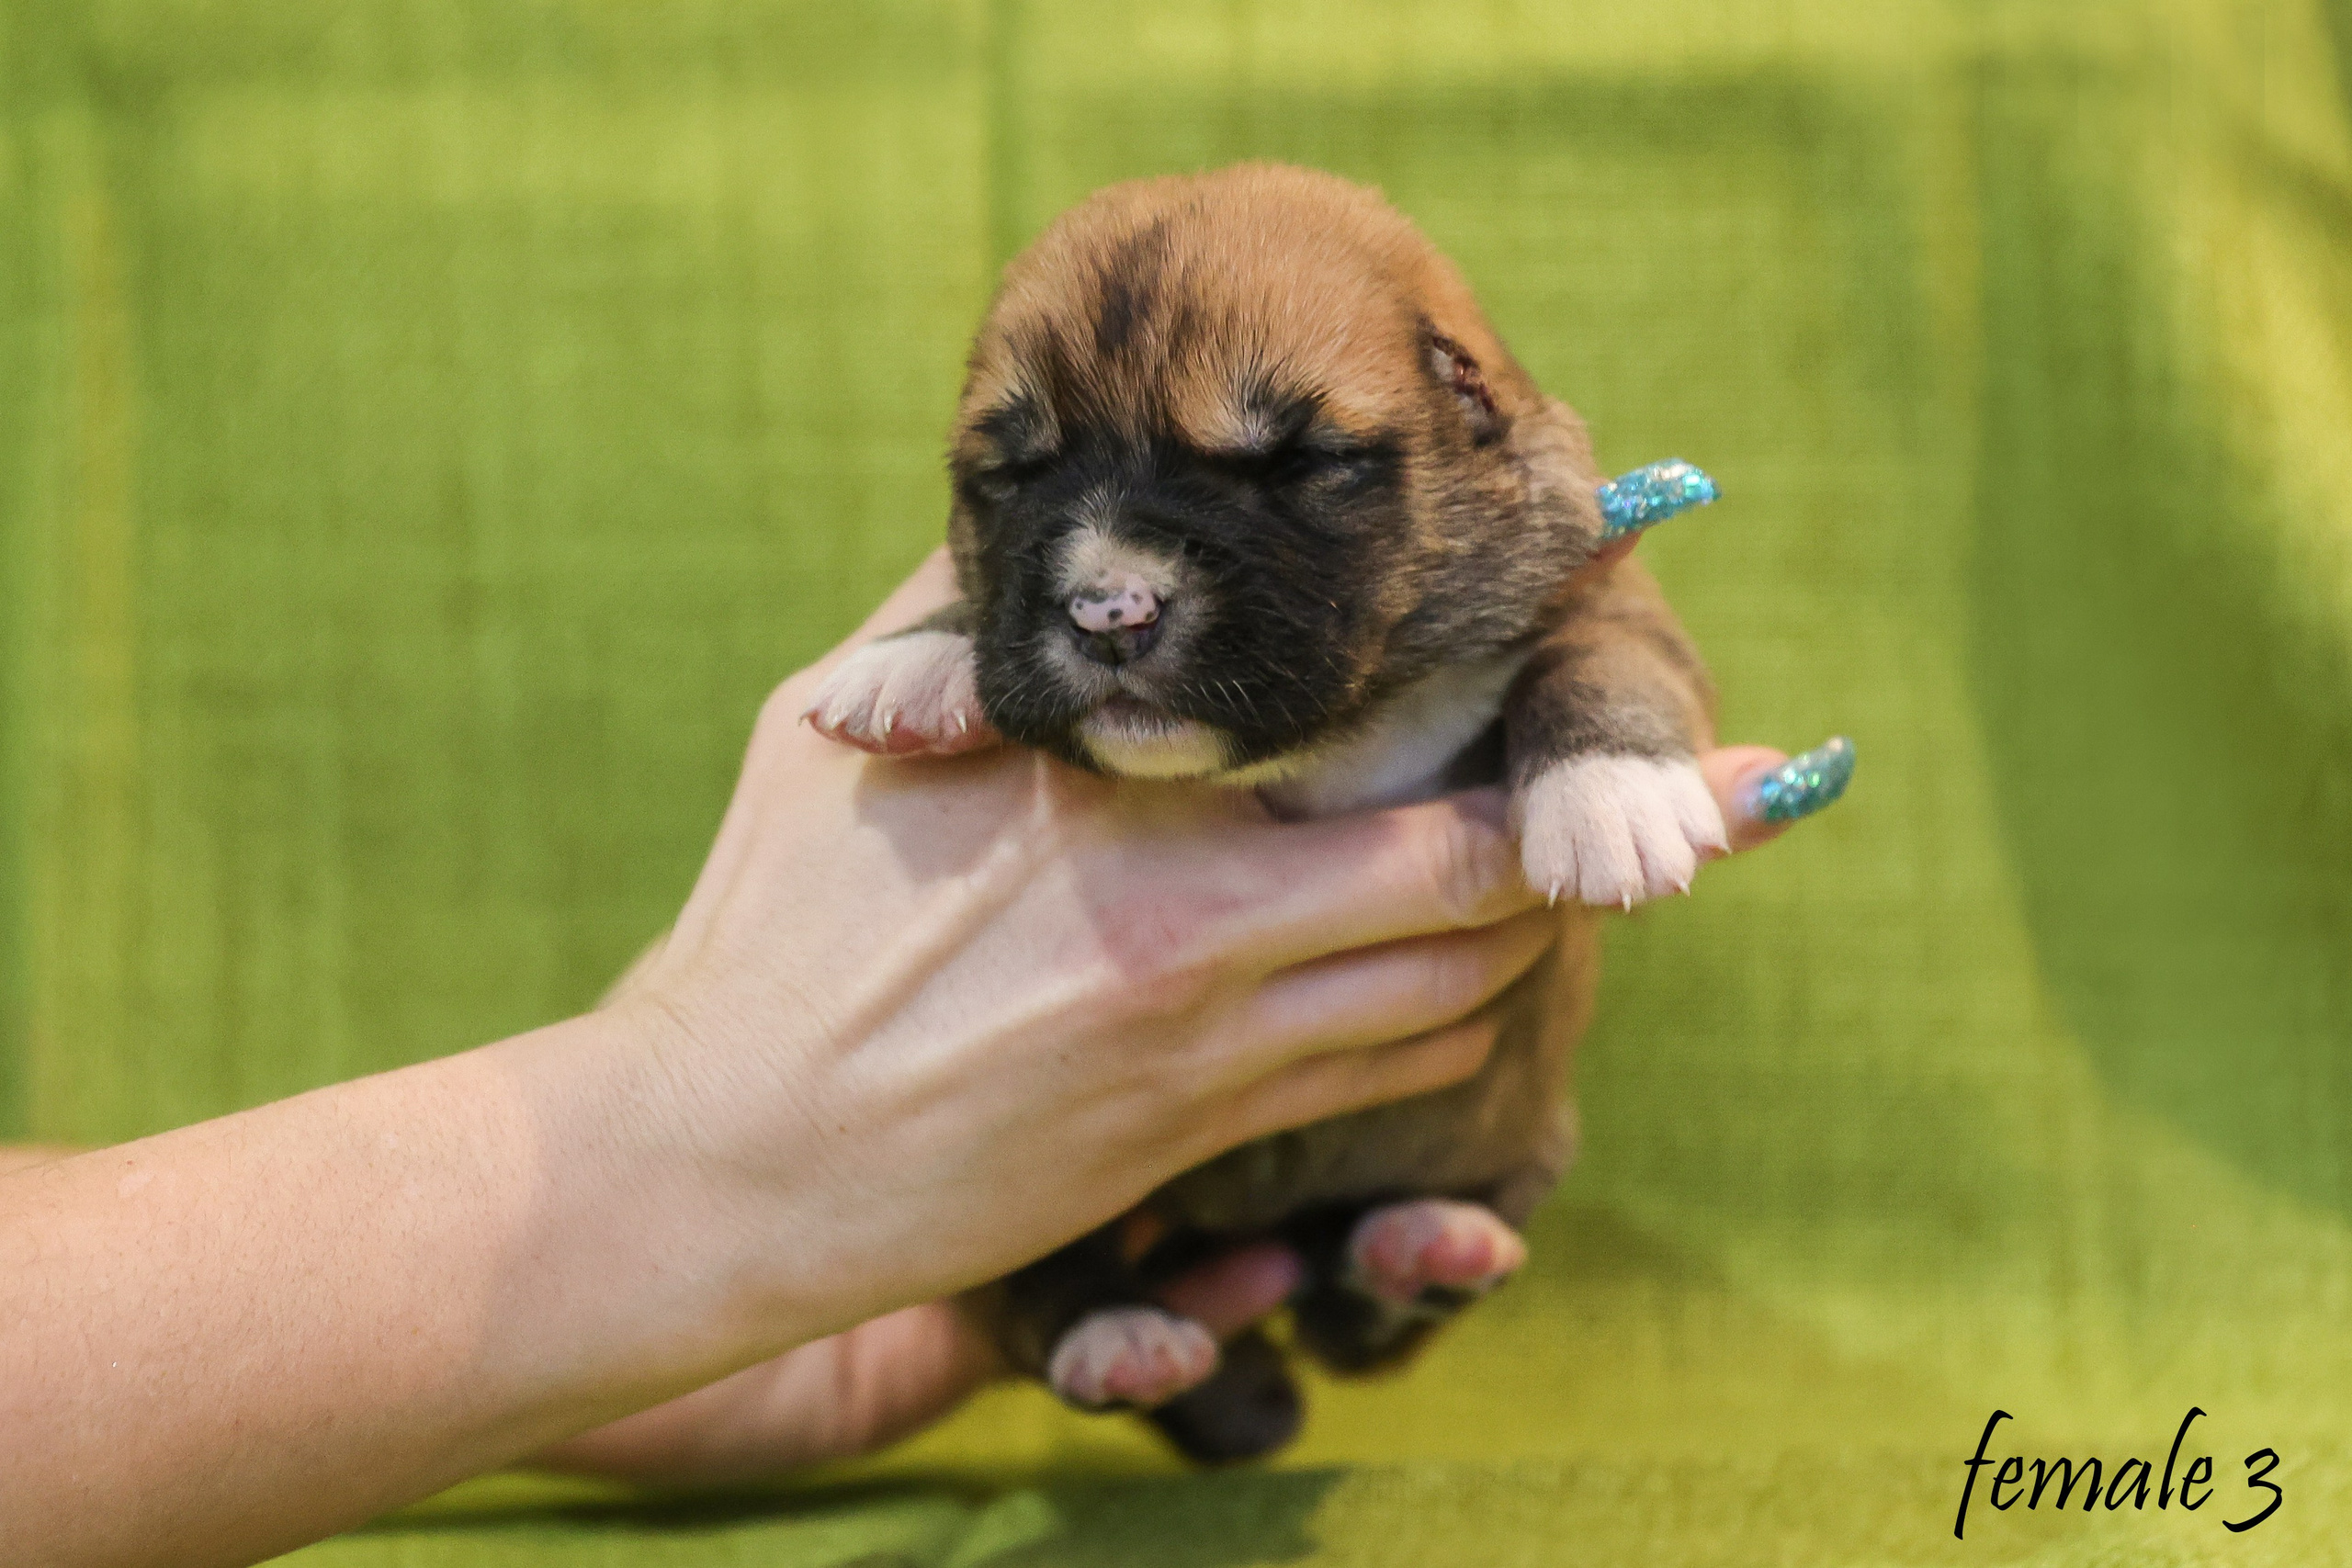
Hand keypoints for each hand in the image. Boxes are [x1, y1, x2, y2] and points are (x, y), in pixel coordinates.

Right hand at [613, 547, 1562, 1337]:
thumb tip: (1047, 524)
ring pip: (1459, 992)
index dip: (1507, 701)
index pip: (1376, 728)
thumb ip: (961, 621)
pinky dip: (1445, 1026)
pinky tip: (1442, 984)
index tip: (1578, 636)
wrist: (721, 1162)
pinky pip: (1387, 1082)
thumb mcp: (836, 726)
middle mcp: (1194, 915)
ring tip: (1534, 879)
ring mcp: (1210, 1044)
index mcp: (1111, 785)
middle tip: (1596, 793)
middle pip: (1475, 877)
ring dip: (1518, 937)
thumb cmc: (767, 930)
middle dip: (1565, 839)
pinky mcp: (1201, 1138)